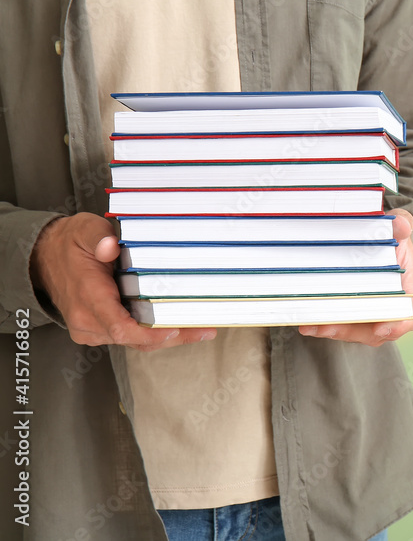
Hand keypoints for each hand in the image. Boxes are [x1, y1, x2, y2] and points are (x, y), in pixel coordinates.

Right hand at [30, 213, 215, 349]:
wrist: (45, 259)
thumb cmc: (70, 244)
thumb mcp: (85, 230)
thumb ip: (100, 237)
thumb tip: (111, 246)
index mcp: (88, 297)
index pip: (120, 327)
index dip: (150, 333)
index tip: (176, 330)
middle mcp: (88, 320)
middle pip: (134, 340)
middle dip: (172, 337)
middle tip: (205, 329)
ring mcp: (92, 329)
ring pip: (135, 342)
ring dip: (167, 337)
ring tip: (201, 329)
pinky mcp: (98, 330)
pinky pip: (129, 338)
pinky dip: (154, 334)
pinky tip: (179, 325)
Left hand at [299, 208, 412, 344]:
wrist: (378, 246)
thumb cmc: (391, 241)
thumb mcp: (398, 229)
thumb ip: (402, 223)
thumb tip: (402, 225)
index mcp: (408, 291)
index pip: (409, 315)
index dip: (397, 325)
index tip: (380, 329)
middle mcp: (390, 310)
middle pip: (374, 331)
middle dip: (350, 331)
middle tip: (327, 326)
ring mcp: (370, 316)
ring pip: (353, 331)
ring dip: (332, 330)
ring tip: (310, 325)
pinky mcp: (351, 316)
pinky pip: (340, 325)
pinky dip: (323, 326)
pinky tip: (306, 322)